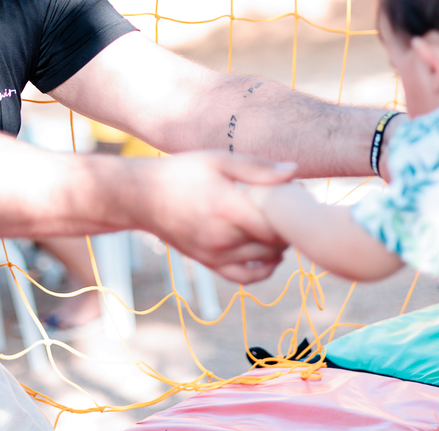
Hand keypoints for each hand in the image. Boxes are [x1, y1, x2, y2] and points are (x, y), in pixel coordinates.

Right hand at [126, 153, 296, 283]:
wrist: (141, 197)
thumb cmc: (181, 172)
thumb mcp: (218, 160)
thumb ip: (258, 168)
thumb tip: (295, 172)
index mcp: (228, 207)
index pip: (277, 224)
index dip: (294, 212)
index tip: (297, 196)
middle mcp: (223, 237)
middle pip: (275, 243)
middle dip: (289, 228)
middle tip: (291, 209)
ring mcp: (216, 254)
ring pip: (265, 260)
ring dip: (280, 246)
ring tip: (279, 225)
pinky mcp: (209, 263)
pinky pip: (245, 277)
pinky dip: (264, 270)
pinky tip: (270, 254)